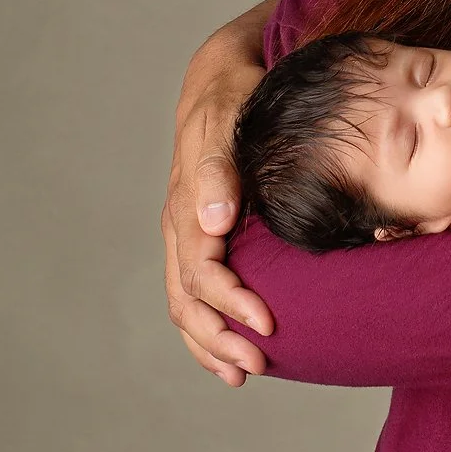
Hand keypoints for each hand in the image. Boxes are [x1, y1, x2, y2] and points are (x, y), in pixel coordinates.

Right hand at [162, 0, 277, 384]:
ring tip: (246, 372)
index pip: (201, 273)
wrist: (225, 78)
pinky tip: (231, 352)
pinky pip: (193, 295)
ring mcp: (187, 236)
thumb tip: (215, 223)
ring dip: (212, 344)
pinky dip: (209, 329)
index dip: (231, 303)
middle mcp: (181, 227)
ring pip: (186, 306)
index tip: (269, 323)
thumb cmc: (234, 98)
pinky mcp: (200, 238)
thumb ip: (218, 169)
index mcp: (186, 207)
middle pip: (189, 301)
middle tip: (260, 364)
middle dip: (222, 338)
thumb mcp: (225, 120)